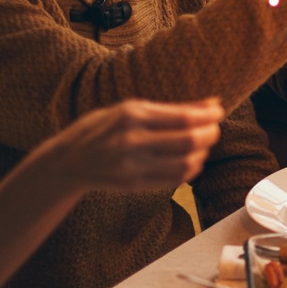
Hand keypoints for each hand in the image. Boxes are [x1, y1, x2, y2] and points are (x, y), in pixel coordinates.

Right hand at [37, 99, 224, 192]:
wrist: (67, 161)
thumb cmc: (100, 128)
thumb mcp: (129, 109)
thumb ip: (169, 109)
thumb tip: (211, 104)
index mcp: (130, 115)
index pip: (182, 117)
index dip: (208, 116)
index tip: (219, 111)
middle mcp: (131, 140)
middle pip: (187, 141)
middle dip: (210, 135)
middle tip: (214, 130)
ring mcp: (132, 165)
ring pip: (185, 164)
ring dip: (201, 154)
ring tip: (202, 146)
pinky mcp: (134, 184)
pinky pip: (174, 180)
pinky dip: (190, 170)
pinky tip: (191, 161)